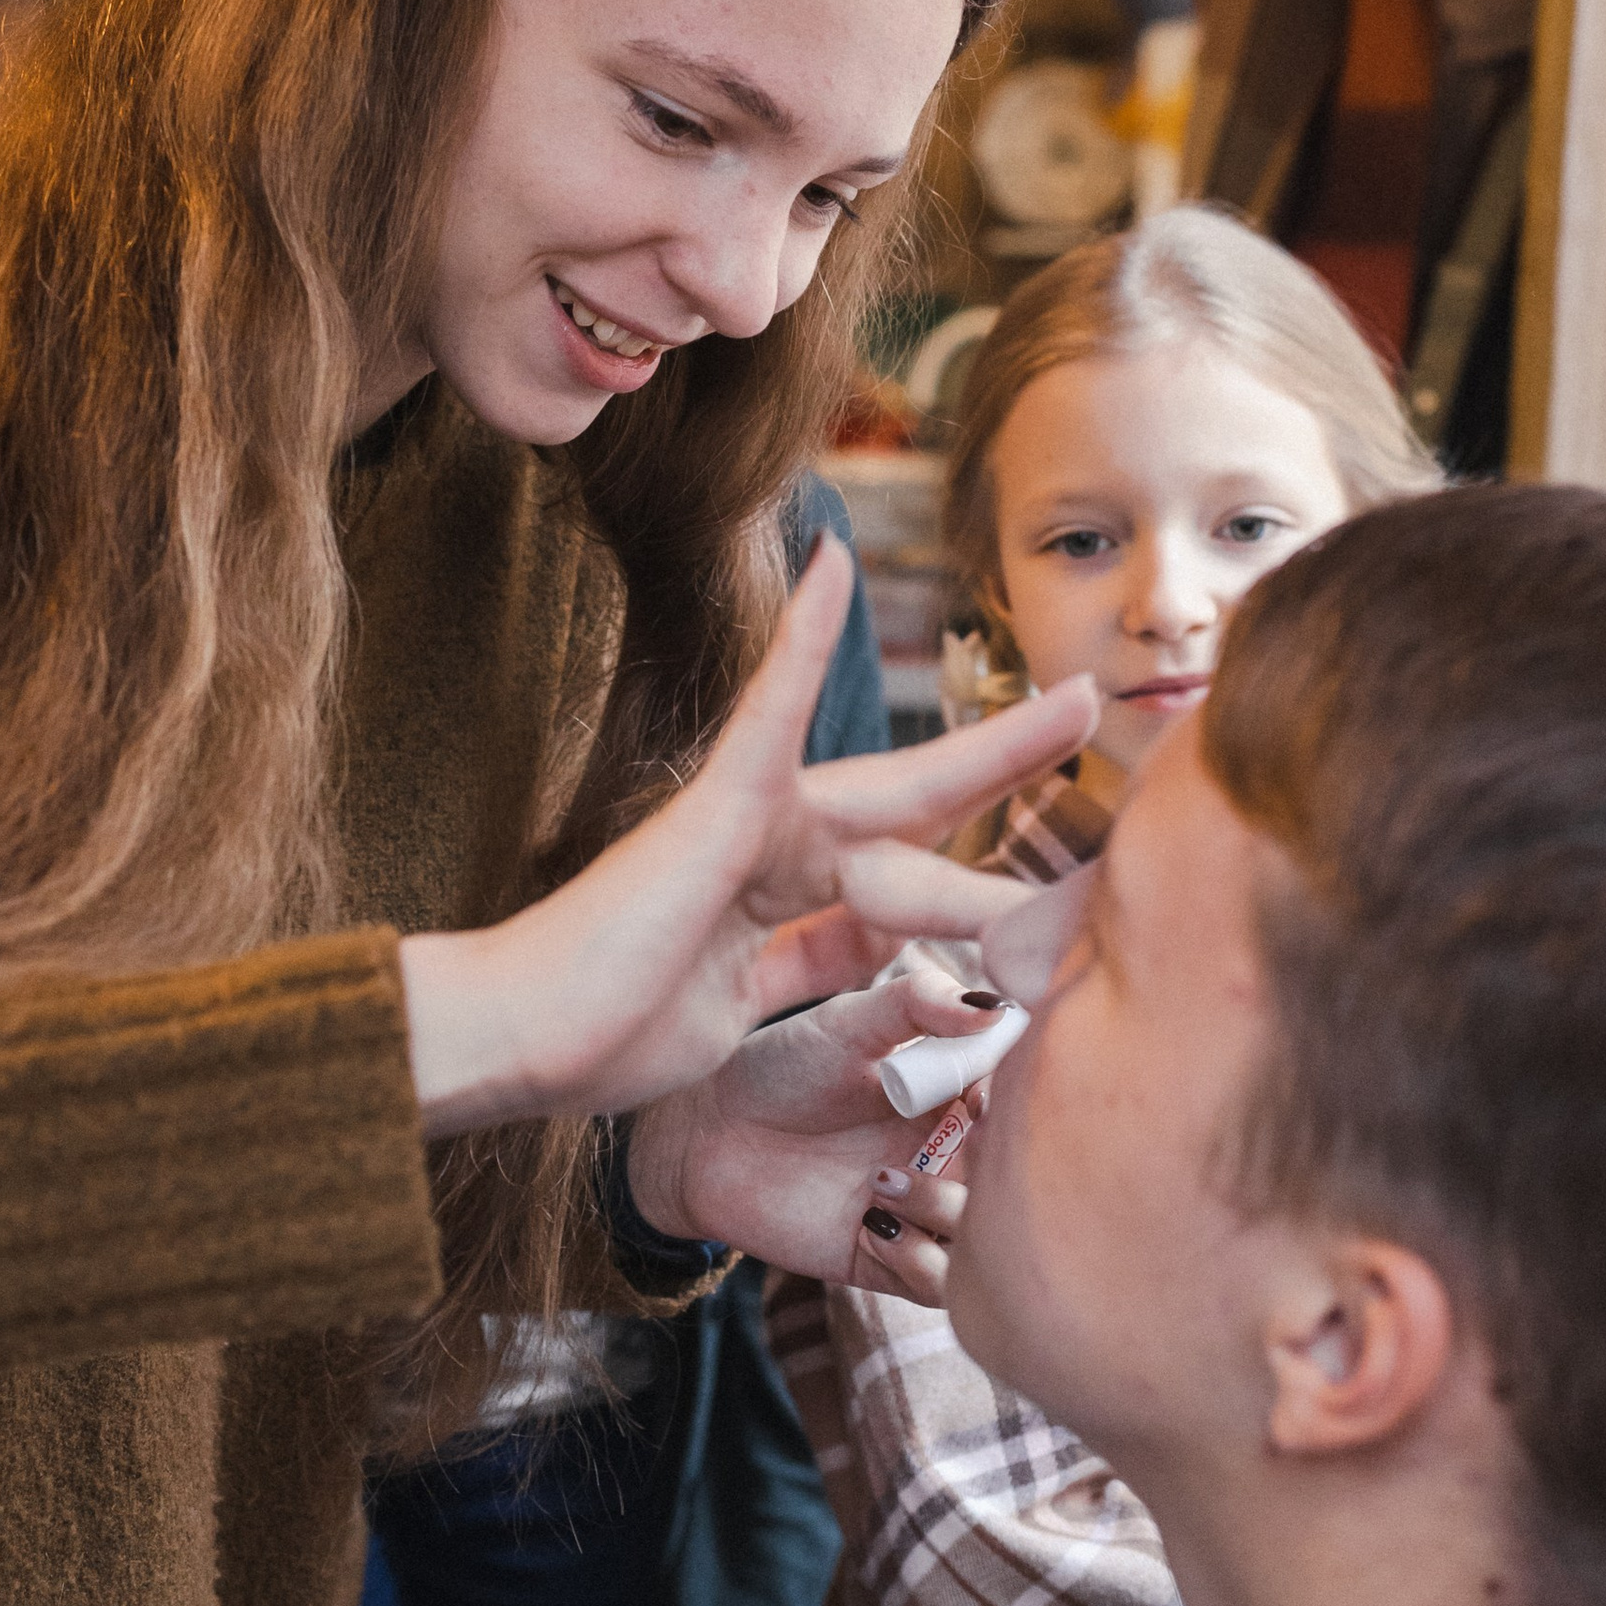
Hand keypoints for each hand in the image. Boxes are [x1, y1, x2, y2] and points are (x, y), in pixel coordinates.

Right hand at [398, 537, 1093, 1133]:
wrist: (514, 1037)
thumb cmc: (600, 1035)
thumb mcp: (740, 1013)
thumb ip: (809, 973)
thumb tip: (891, 957)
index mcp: (774, 903)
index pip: (892, 878)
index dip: (965, 867)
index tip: (1036, 865)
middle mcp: (770, 850)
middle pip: (917, 810)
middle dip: (1007, 769)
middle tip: (1091, 713)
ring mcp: (743, 822)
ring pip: (894, 791)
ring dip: (987, 751)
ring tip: (1074, 705)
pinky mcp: (716, 808)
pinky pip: (767, 712)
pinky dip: (801, 640)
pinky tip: (836, 567)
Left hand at [628, 956, 1009, 1303]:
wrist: (706, 1137)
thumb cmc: (780, 1067)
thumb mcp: (849, 1021)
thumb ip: (919, 1002)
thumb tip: (996, 1005)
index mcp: (959, 1094)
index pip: (1030, 1105)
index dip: (1024, 1104)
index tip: (980, 1093)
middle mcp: (953, 1155)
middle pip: (1024, 1180)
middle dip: (1004, 1169)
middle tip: (953, 1141)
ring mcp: (925, 1211)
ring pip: (989, 1238)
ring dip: (951, 1212)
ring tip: (883, 1179)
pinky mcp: (889, 1262)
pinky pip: (940, 1284)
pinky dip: (920, 1259)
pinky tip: (872, 1222)